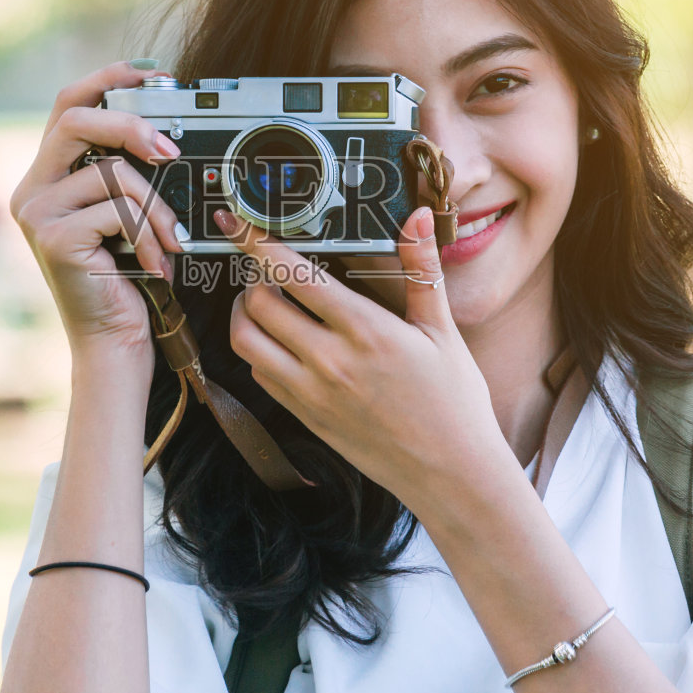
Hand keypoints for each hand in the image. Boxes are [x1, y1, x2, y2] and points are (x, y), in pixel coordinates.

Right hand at [10, 61, 185, 355]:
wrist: (114, 342)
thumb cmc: (127, 278)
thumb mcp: (126, 214)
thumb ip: (126, 172)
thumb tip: (165, 132)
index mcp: (47, 175)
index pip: (67, 103)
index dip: (106, 77)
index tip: (154, 72)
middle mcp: (31, 189)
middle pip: (74, 118)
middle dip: (129, 123)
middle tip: (170, 150)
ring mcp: (37, 214)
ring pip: (110, 171)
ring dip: (156, 207)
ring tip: (172, 240)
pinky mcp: (54, 238)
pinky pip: (117, 210)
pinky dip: (149, 235)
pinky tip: (154, 264)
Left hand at [218, 206, 501, 511]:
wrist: (451, 475)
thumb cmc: (455, 402)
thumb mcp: (444, 331)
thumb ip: (423, 270)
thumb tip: (420, 216)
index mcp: (365, 332)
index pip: (293, 275)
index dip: (257, 243)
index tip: (238, 223)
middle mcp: (329, 362)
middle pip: (257, 304)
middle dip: (253, 275)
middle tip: (268, 265)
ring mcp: (311, 394)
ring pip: (246, 342)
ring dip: (245, 313)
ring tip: (264, 299)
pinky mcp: (305, 418)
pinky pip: (260, 376)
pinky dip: (258, 351)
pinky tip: (281, 340)